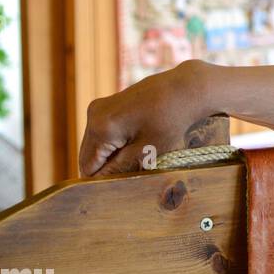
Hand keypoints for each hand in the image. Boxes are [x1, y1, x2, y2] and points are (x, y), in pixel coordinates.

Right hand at [78, 61, 214, 176]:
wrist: (186, 89)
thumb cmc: (170, 120)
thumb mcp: (146, 151)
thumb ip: (118, 169)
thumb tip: (99, 184)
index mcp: (100, 128)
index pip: (88, 167)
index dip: (102, 180)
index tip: (121, 184)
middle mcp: (94, 115)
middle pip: (88, 156)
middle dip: (106, 167)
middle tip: (132, 171)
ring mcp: (99, 107)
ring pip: (96, 145)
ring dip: (111, 155)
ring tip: (138, 154)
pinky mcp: (108, 104)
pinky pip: (103, 132)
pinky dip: (115, 143)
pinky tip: (137, 141)